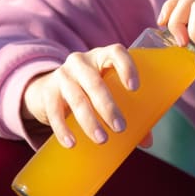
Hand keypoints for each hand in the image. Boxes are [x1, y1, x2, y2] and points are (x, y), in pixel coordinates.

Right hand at [21, 44, 152, 147]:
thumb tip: (146, 140)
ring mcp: (62, 76)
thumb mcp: (107, 90)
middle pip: (95, 82)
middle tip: (120, 127)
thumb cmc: (90, 90)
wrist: (49, 88)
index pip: (115, 52)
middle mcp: (81, 62)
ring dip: (89, 121)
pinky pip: (55, 111)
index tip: (135, 88)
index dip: (126, 67)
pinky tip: (72, 143)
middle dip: (108, 106)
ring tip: (102, 139)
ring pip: (77, 98)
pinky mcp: (48, 93)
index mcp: (102, 57)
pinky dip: (63, 129)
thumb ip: (129, 110)